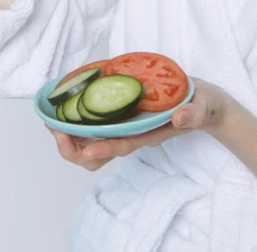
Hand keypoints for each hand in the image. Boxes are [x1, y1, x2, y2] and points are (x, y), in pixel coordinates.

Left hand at [44, 76, 229, 170]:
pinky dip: (79, 118)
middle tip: (54, 128)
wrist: (204, 102)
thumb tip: (179, 117)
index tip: (85, 149)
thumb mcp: (203, 105)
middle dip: (74, 147)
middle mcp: (134, 134)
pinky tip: (69, 104)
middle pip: (98, 153)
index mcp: (150, 134)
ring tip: (51, 120)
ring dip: (69, 135)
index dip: (103, 149)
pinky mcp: (124, 115)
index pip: (123, 146)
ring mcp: (127, 126)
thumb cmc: (203, 105)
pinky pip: (96, 124)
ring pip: (92, 141)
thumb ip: (193, 113)